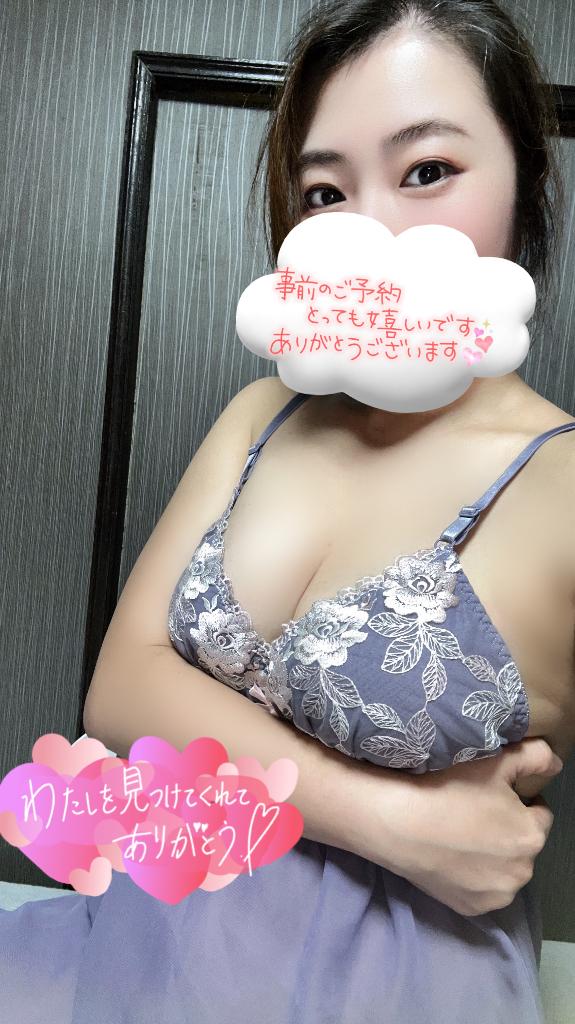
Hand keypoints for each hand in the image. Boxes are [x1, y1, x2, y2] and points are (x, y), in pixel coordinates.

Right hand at [367, 737, 561, 916]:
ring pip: (504, 868)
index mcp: (532, 836)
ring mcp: (496, 895)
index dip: (518, 800)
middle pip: (522, 843)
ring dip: (493, 855)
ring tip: (460, 833)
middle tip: (473, 811)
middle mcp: (522, 872)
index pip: (540, 813)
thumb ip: (536, 756)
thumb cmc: (448, 787)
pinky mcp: (472, 908)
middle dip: (507, 829)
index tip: (491, 793)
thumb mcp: (496, 761)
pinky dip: (473, 875)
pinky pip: (483, 888)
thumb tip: (556, 761)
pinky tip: (452, 855)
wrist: (397, 821)